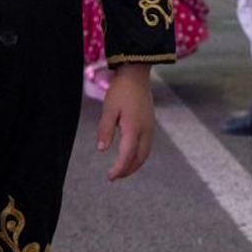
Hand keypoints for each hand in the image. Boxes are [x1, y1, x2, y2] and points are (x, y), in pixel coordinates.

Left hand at [97, 64, 153, 179]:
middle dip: (127, 170)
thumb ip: (105, 129)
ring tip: (121, 170)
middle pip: (139, 158)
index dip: (119, 168)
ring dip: (134, 164)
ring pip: (145, 153)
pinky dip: (138, 156)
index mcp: (134, 128)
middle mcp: (145, 131)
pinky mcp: (150, 124)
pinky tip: (130, 155)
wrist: (137, 75)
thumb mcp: (109, 109)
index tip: (110, 177)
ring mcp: (150, 128)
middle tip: (113, 176)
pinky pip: (146, 146)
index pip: (127, 155)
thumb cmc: (121, 90)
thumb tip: (101, 149)